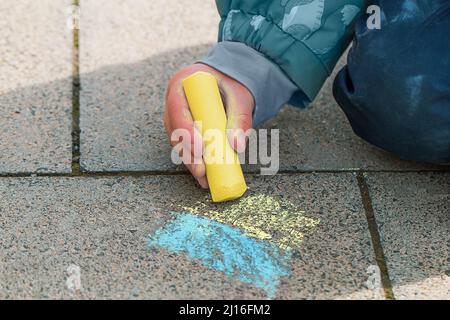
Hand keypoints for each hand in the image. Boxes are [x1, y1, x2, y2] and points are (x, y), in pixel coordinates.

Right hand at [164, 63, 254, 187]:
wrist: (230, 81)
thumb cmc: (232, 83)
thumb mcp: (240, 96)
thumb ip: (240, 118)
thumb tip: (238, 145)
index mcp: (182, 83)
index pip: (177, 107)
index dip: (186, 129)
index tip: (200, 147)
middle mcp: (174, 100)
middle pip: (174, 130)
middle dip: (188, 153)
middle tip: (201, 170)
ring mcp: (176, 116)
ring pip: (178, 142)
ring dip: (190, 161)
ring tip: (204, 179)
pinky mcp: (183, 129)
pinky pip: (186, 147)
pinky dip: (195, 161)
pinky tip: (205, 176)